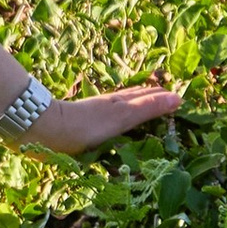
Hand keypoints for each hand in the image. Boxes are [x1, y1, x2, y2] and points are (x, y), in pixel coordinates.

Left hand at [24, 81, 185, 156]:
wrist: (47, 130)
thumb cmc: (88, 125)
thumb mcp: (123, 117)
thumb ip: (148, 108)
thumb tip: (177, 97)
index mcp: (121, 103)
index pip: (147, 96)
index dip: (163, 97)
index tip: (179, 98)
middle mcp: (110, 105)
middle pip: (134, 98)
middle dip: (151, 99)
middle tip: (167, 100)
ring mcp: (96, 114)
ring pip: (121, 107)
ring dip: (135, 106)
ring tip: (145, 107)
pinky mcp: (84, 125)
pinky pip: (109, 119)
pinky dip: (120, 118)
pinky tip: (114, 123)